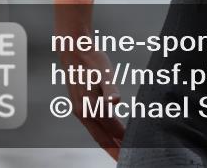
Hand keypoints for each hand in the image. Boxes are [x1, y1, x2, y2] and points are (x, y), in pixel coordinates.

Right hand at [52, 0, 123, 159]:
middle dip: (114, 149)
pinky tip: (108, 132)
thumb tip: (115, 102)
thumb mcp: (104, 72)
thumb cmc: (91, 60)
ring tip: (119, 151)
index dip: (122, 142)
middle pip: (101, 137)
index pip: (110, 131)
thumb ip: (111, 89)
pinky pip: (93, 124)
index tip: (133, 152)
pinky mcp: (80, 104)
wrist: (74, 50)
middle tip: (125, 160)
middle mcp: (84, 112)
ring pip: (96, 132)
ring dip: (108, 143)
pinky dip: (102, 132)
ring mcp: (80, 109)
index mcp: (90, 107)